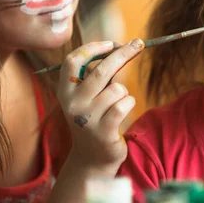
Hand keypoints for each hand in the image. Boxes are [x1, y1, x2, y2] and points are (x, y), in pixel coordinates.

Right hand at [57, 39, 143, 174]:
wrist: (92, 159)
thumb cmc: (96, 119)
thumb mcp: (88, 96)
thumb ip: (96, 75)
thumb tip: (121, 48)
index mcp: (65, 91)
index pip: (73, 61)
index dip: (92, 48)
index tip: (111, 43)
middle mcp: (72, 104)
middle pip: (100, 70)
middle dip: (122, 53)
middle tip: (138, 43)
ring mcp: (87, 118)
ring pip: (117, 89)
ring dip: (124, 93)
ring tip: (116, 105)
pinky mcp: (103, 130)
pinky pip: (125, 104)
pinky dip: (129, 103)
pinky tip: (123, 113)